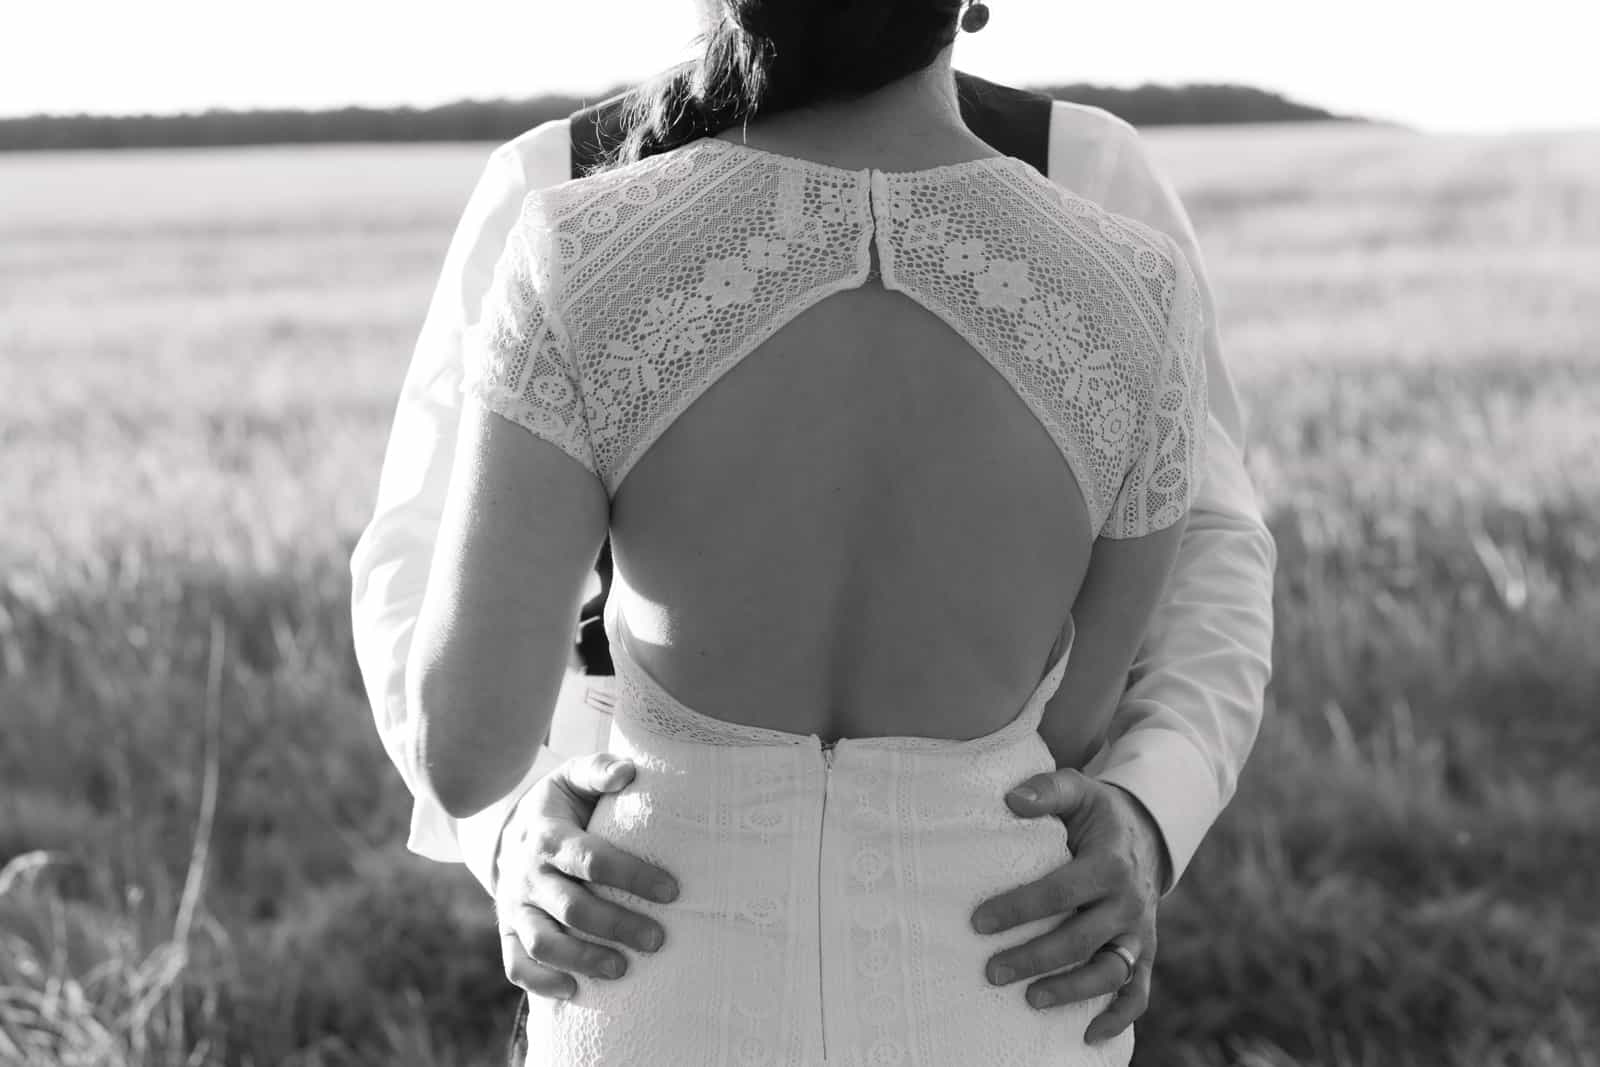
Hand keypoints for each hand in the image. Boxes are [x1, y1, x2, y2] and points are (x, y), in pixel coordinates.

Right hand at [496, 753, 679, 999]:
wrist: (508, 828)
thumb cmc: (559, 804)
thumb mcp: (573, 776)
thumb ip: (600, 771)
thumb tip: (629, 773)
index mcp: (547, 835)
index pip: (590, 859)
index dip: (631, 875)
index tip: (672, 891)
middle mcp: (527, 874)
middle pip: (570, 907)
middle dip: (615, 925)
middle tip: (658, 940)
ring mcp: (515, 906)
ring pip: (543, 942)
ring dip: (582, 960)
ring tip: (622, 970)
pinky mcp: (508, 931)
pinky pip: (516, 965)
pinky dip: (541, 983)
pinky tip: (574, 992)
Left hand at [969, 769, 1165, 1044]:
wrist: (1146, 833)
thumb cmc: (1097, 814)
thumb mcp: (1078, 789)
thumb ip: (1047, 790)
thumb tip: (1012, 800)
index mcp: (1109, 863)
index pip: (1060, 891)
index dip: (1020, 908)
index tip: (979, 922)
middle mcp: (1129, 902)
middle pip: (1081, 939)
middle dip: (1034, 958)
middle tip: (990, 971)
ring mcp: (1140, 932)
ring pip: (1110, 972)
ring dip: (1071, 991)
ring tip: (1030, 1000)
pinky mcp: (1145, 953)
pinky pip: (1139, 993)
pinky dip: (1118, 1018)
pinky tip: (1087, 1035)